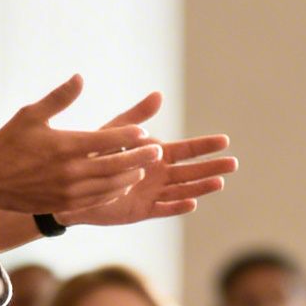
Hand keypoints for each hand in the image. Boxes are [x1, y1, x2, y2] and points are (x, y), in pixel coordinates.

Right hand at [0, 77, 161, 215]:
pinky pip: (98, 199)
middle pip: (116, 164)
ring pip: (110, 185)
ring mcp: (69, 190)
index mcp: (65, 145)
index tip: (143, 131)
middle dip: (140, 157)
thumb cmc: (8, 143)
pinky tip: (122, 184)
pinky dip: (114, 192)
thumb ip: (59, 97)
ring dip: (130, 176)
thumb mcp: (31, 115)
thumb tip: (80, 78)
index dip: (129, 136)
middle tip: (158, 150)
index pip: (107, 140)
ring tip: (142, 168)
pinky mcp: (65, 204)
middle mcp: (71, 170)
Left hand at [60, 91, 236, 226]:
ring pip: (183, 190)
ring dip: (201, 187)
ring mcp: (153, 193)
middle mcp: (159, 174)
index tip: (225, 141)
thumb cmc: (94, 154)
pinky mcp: (142, 210)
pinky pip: (163, 209)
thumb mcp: (117, 131)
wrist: (72, 182)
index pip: (187, 150)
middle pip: (192, 171)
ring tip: (219, 182)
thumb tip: (159, 95)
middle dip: (212, 167)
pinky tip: (192, 203)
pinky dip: (177, 206)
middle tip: (234, 163)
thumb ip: (137, 117)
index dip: (205, 146)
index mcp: (157, 154)